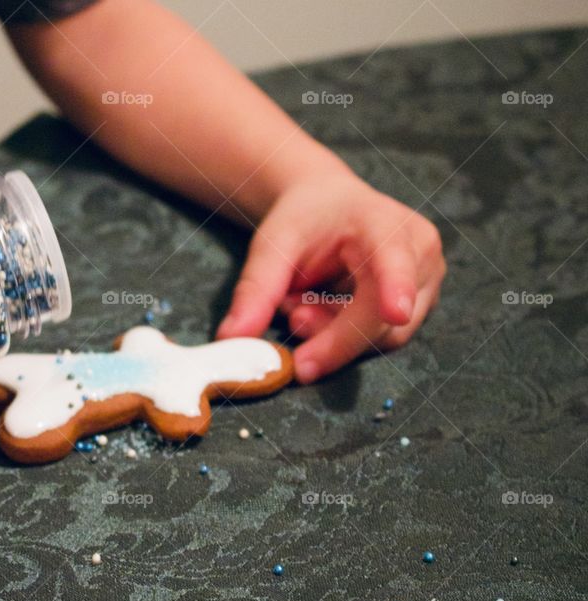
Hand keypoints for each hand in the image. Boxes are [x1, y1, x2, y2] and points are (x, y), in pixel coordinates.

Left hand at [216, 171, 444, 383]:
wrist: (327, 205)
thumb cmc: (304, 219)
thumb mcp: (273, 245)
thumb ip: (255, 290)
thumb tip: (231, 340)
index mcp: (384, 222)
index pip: (394, 258)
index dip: (397, 287)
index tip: (394, 312)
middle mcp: (418, 250)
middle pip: (382, 319)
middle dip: (330, 334)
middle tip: (291, 317)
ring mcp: (426, 279)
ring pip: (382, 337)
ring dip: (332, 334)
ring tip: (300, 304)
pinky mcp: (420, 302)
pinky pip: (380, 338)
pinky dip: (342, 333)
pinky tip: (320, 307)